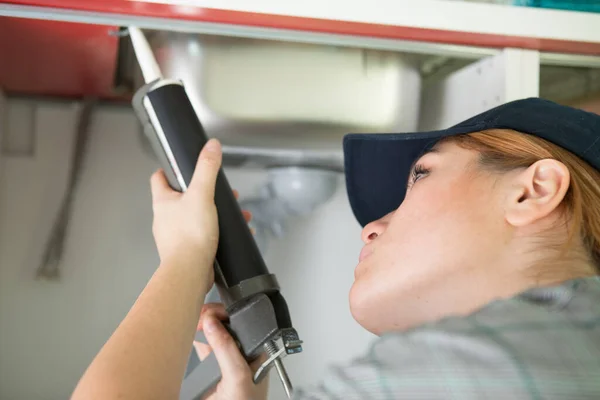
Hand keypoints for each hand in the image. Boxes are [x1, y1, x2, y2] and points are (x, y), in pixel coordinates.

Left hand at [150, 139, 221, 276]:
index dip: (169, 169)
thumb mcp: (202, 194)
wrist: (190, 272)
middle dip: (203, 193)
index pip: (159, 178)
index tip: (179, 166)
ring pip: (195, 217)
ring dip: (214, 214)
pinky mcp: (188, 250)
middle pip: (182, 198)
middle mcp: (166, 218)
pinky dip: (217, 232)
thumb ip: (207, 169)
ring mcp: (175, 235)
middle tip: (218, 192)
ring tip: (233, 214)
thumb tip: (211, 146)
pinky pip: (203, 236)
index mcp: (163, 202)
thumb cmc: (189, 235)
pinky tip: (232, 234)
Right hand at [194, 303, 268, 399]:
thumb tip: (213, 323)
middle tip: (199, 316)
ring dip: (204, 326)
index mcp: (257, 350)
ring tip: (194, 321)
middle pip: (227, 325)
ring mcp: (227, 362)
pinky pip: (205, 349)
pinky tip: (193, 338)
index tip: (211, 311)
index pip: (243, 321)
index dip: (227, 312)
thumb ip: (226, 348)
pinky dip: (198, 341)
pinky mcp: (213, 371)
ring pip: (215, 335)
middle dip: (213, 316)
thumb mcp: (238, 376)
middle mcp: (243, 353)